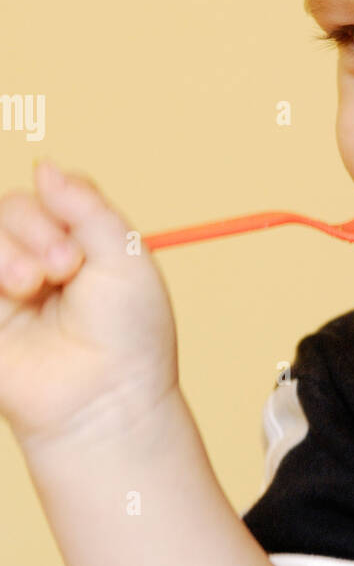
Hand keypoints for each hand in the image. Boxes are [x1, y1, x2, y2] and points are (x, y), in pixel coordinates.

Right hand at [0, 160, 178, 449]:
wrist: (105, 401)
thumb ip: (86, 204)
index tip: (79, 256)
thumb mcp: (126, 255)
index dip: (56, 211)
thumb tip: (41, 164)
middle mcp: (35, 262)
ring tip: (33, 287)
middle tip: (63, 272)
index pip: (45, 195)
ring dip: (6, 250)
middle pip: (8, 207)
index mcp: (75, 244)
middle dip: (34, 232)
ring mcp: (2, 289)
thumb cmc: (129, 336)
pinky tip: (12, 292)